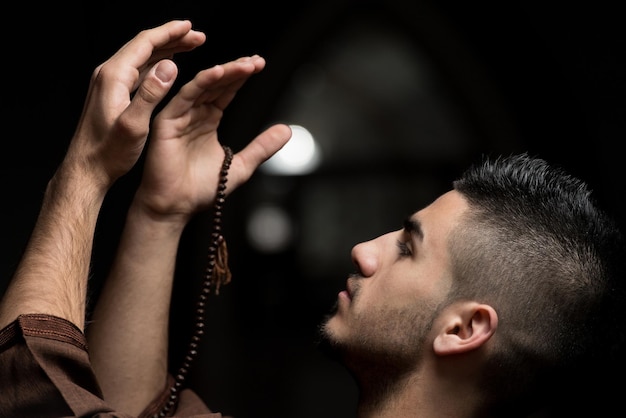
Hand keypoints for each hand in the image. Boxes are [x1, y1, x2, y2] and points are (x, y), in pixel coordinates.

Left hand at [61, 20, 205, 187]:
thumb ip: (150, 93)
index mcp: (113, 77)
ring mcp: (109, 84)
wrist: (86, 169)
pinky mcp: (112, 94)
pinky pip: (138, 70)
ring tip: (189, 46)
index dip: (170, 32)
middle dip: (173, 38)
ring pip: (142, 57)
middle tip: (198, 37)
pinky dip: (157, 63)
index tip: (191, 27)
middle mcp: (109, 75)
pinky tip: (167, 65)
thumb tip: (170, 65)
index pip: (145, 43)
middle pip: (144, 46)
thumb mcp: (133, 125)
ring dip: (167, 49)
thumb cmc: (108, 152)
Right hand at [134, 54, 291, 222]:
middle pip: (216, 84)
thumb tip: (287, 130)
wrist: (177, 207)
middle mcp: (193, 114)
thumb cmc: (202, 189)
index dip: (241, 77)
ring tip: (244, 65)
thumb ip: (262, 147)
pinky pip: (184, 97)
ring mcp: (179, 115)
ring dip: (223, 73)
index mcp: (208, 120)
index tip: (260, 65)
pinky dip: (201, 83)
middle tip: (256, 61)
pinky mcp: (167, 121)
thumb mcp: (241, 165)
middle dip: (236, 70)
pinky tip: (218, 73)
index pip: (226, 91)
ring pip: (202, 86)